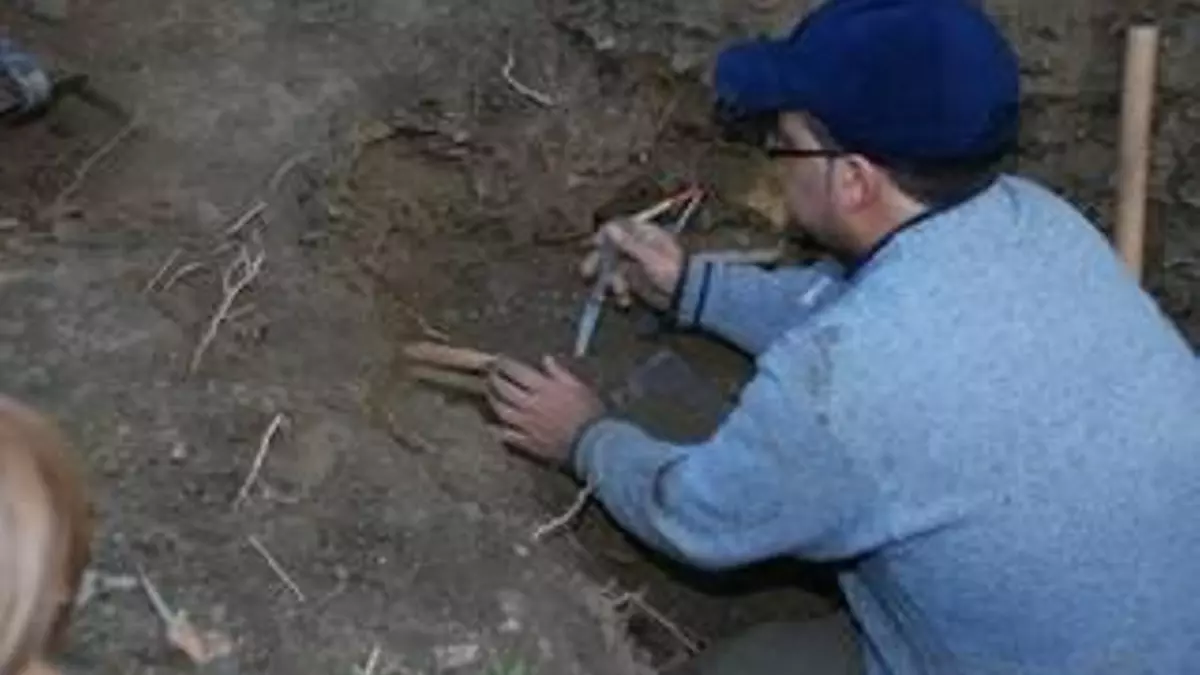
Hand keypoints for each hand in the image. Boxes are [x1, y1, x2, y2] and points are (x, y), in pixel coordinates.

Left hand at [487, 356, 604, 467]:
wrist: (591, 444)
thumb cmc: (589, 412)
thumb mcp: (578, 386)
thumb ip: (559, 372)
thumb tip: (545, 359)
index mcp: (542, 387)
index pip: (516, 370)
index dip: (504, 363)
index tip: (499, 359)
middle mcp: (529, 403)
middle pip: (504, 389)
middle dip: (493, 379)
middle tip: (489, 374)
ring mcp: (525, 424)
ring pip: (501, 411)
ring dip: (493, 401)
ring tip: (489, 395)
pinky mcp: (527, 442)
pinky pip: (507, 435)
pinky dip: (498, 430)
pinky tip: (492, 427)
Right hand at [580, 220, 684, 309]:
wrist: (686, 294)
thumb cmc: (671, 270)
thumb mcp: (648, 256)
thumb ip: (627, 243)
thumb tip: (608, 227)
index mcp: (642, 234)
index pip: (617, 227)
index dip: (604, 235)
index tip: (595, 245)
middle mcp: (635, 246)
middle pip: (609, 249)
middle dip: (599, 262)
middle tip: (587, 273)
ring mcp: (634, 264)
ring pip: (611, 268)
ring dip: (610, 281)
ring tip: (618, 292)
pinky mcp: (634, 281)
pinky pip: (618, 283)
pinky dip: (619, 292)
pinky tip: (624, 301)